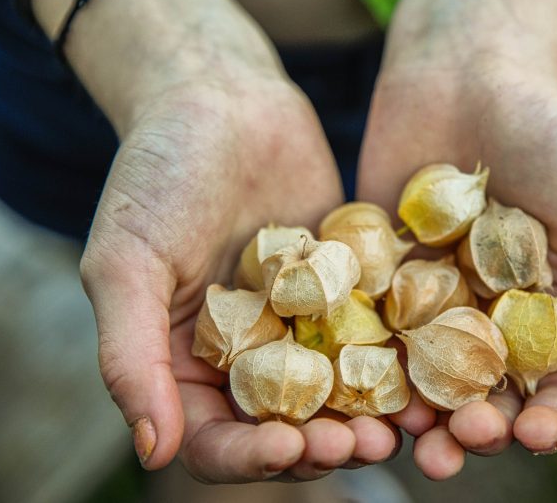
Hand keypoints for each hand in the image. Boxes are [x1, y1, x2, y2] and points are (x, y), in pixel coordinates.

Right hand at [80, 71, 397, 482]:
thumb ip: (130, 357)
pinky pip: (376, 336)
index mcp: (187, 364)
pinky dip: (400, 360)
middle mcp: (249, 356)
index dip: (250, 458)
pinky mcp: (348, 292)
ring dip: (369, 418)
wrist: (224, 99)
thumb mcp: (127, 262)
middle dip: (322, 447)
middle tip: (360, 448)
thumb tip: (151, 453)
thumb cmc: (158, 174)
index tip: (288, 449)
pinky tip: (428, 368)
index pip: (215, 439)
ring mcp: (303, 326)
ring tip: (400, 428)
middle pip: (287, 428)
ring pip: (340, 394)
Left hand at [358, 27, 556, 479]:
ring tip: (408, 432)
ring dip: (416, 414)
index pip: (554, 391)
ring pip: (420, 379)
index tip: (533, 434)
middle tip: (460, 440)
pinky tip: (359, 384)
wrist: (468, 71)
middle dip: (475, 430)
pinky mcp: (375, 279)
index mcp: (551, 316)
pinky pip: (368, 332)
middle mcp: (488, 320)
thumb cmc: (555, 138)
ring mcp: (428, 302)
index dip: (549, 423)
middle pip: (483, 397)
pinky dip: (365, 363)